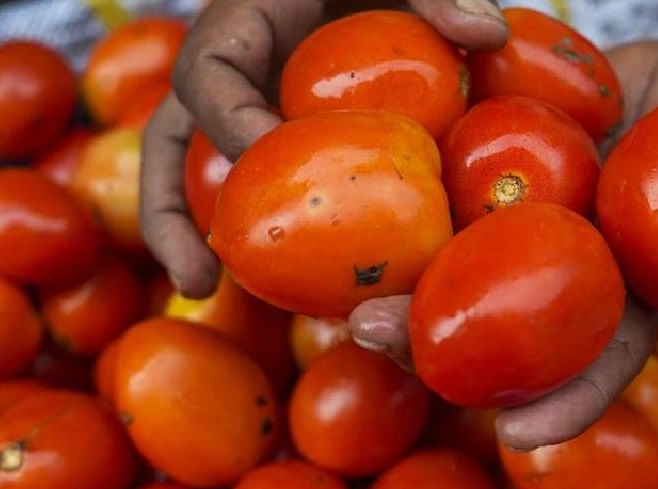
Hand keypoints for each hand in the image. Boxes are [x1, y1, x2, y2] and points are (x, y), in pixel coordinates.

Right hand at [139, 0, 507, 296]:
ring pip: (192, 176)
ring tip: (201, 293)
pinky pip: (259, 191)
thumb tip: (488, 36)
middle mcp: (231, 74)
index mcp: (245, 22)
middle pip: (169, 142)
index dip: (228, 118)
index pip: (211, 71)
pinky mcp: (273, 141)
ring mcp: (246, 110)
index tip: (268, 155)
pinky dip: (265, 238)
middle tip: (196, 276)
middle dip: (170, 212)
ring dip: (191, 237)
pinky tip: (293, 292)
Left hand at [351, 42, 657, 451]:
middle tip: (373, 345)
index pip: (599, 358)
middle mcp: (570, 274)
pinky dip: (394, 193)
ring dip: (392, 281)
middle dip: (436, 345)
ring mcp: (529, 221)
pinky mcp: (499, 163)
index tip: (520, 435)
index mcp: (635, 297)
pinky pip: (443, 180)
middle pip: (500, 324)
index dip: (566, 399)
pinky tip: (334, 194)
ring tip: (333, 292)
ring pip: (453, 265)